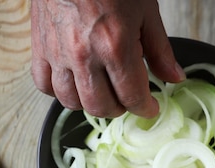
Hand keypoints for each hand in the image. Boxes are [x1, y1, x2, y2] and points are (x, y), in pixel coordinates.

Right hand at [31, 0, 184, 117]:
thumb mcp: (146, 11)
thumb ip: (160, 50)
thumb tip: (174, 77)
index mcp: (115, 46)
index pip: (132, 98)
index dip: (145, 108)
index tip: (150, 107)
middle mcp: (84, 54)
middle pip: (101, 107)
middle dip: (120, 108)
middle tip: (129, 98)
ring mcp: (58, 52)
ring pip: (71, 102)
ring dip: (91, 102)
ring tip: (104, 91)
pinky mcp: (39, 45)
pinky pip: (43, 84)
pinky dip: (60, 90)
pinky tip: (76, 81)